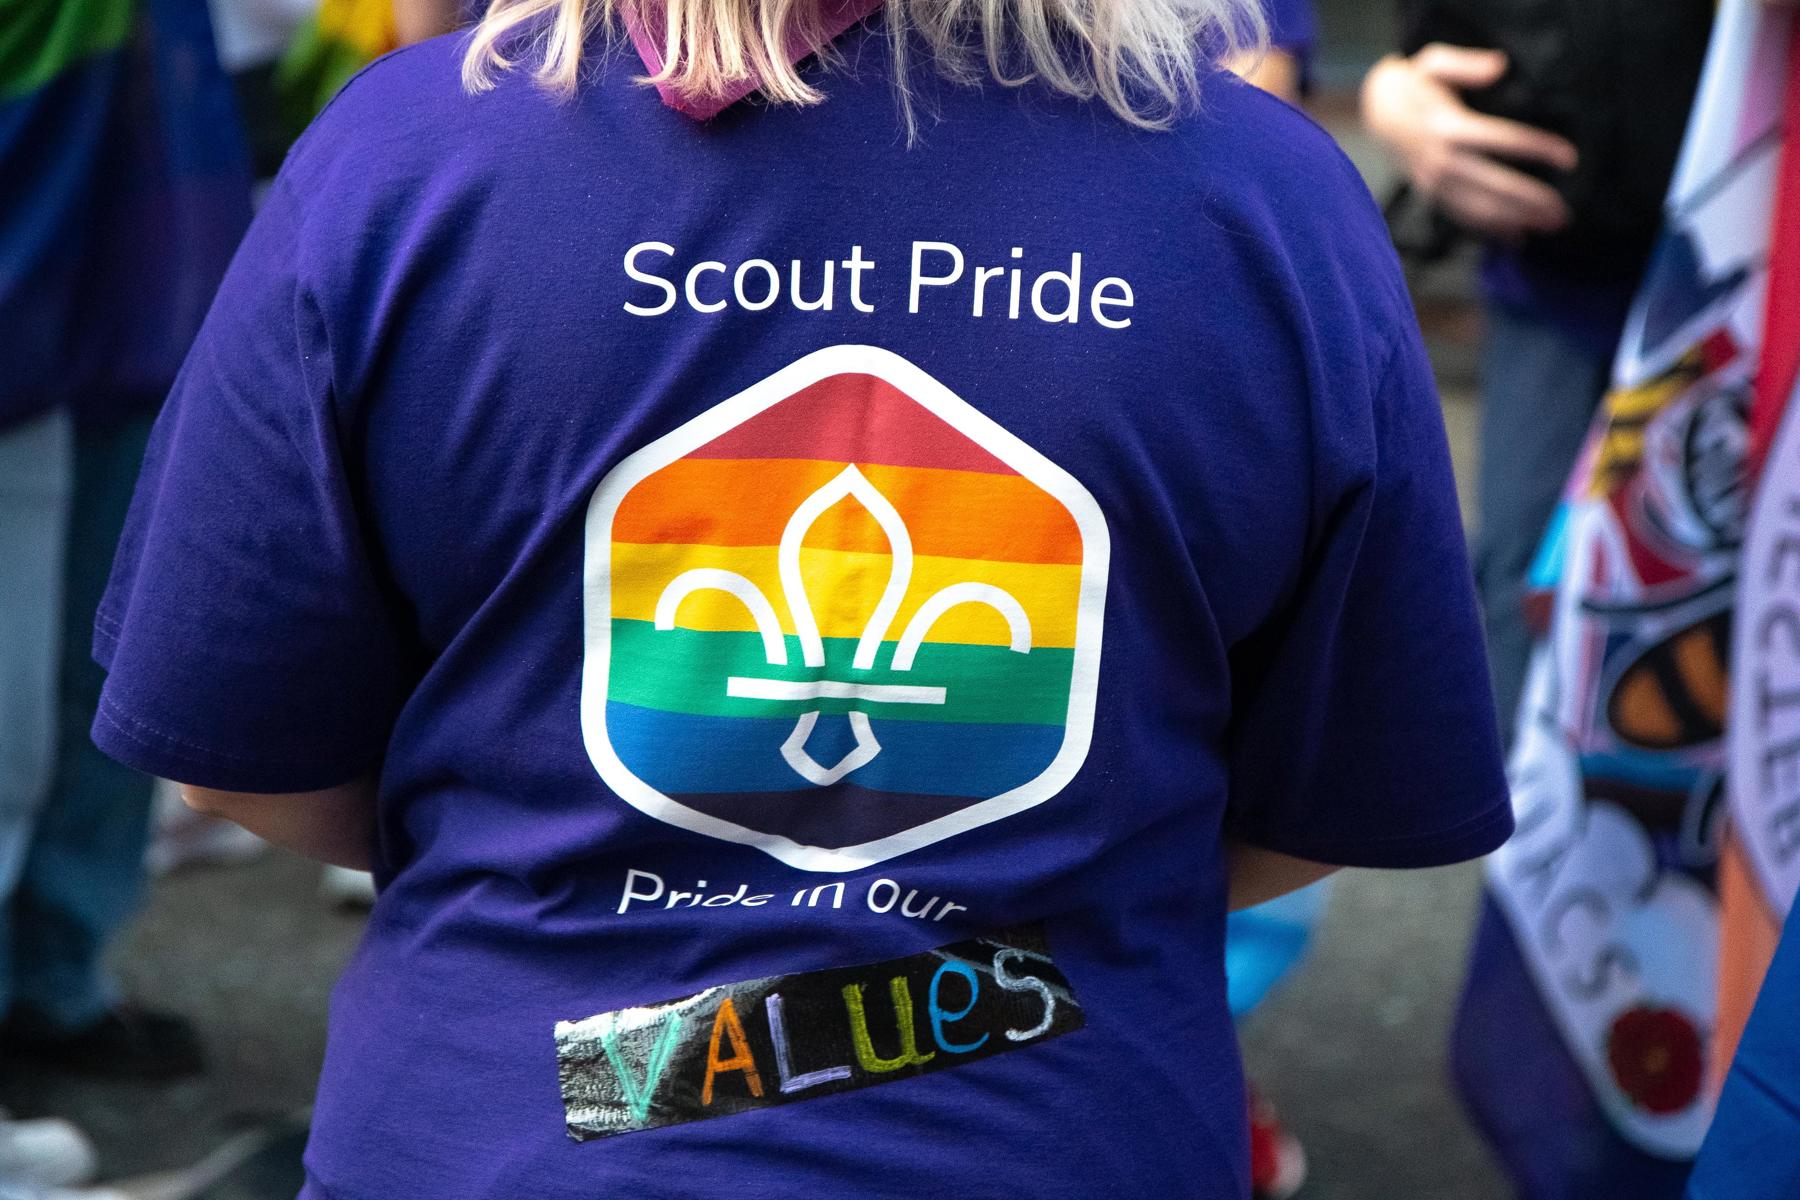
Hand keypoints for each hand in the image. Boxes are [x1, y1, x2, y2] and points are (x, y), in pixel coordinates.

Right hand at [1360, 44, 1578, 240]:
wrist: (1378, 111)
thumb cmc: (1416, 83)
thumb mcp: (1434, 62)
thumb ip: (1466, 64)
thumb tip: (1499, 66)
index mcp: (1447, 127)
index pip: (1502, 140)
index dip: (1538, 149)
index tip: (1570, 158)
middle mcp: (1440, 159)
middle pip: (1494, 185)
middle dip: (1532, 200)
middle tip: (1565, 211)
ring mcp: (1433, 181)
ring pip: (1479, 208)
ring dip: (1517, 220)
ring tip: (1551, 226)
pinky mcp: (1430, 193)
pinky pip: (1463, 216)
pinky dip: (1489, 229)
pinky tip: (1516, 237)